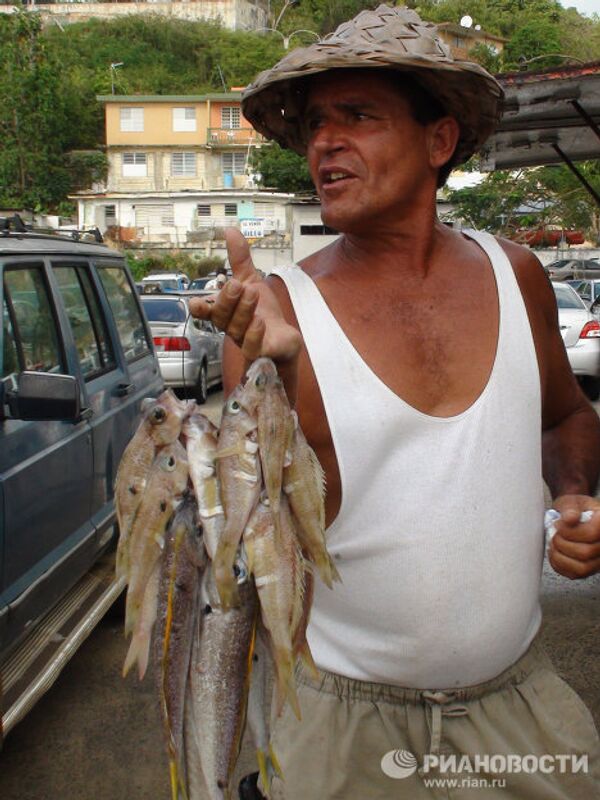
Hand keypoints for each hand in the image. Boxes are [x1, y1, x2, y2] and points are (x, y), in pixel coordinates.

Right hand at [188, 229, 301, 364]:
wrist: (284, 338)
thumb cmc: (264, 313)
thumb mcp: (252, 281)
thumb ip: (240, 260)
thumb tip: (230, 231)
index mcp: (227, 311)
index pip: (208, 311)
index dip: (200, 308)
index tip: (196, 302)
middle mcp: (232, 327)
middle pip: (222, 317)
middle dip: (227, 300)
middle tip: (237, 284)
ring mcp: (245, 341)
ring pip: (237, 329)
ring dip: (244, 310)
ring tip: (253, 292)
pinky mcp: (261, 352)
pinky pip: (252, 347)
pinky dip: (254, 334)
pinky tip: (260, 321)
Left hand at [548, 495, 599, 578]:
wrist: (573, 516)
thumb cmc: (574, 509)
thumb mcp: (571, 502)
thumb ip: (570, 508)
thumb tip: (570, 518)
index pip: (591, 533)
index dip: (570, 530)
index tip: (559, 523)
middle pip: (585, 552)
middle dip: (562, 542)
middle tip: (554, 533)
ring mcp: (598, 560)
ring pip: (581, 568)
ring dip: (560, 555)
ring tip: (553, 543)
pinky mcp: (588, 570)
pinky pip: (574, 575)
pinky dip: (558, 564)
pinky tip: (555, 552)